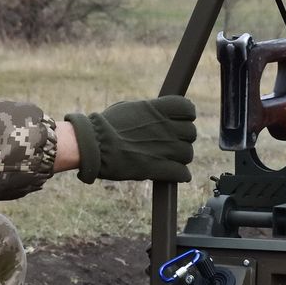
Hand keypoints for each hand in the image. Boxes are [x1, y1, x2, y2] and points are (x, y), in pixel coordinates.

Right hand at [64, 97, 196, 182]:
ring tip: (167, 159)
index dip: (186, 116)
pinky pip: (182, 174)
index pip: (188, 109)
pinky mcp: (160, 168)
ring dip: (180, 158)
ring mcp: (166, 148)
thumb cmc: (105, 126)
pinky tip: (171, 174)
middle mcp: (166, 127)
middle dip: (182, 138)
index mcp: (158, 109)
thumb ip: (149, 112)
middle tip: (169, 143)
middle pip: (191, 133)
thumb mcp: (129, 109)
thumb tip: (156, 115)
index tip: (179, 121)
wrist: (94, 145)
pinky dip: (180, 175)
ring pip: (188, 154)